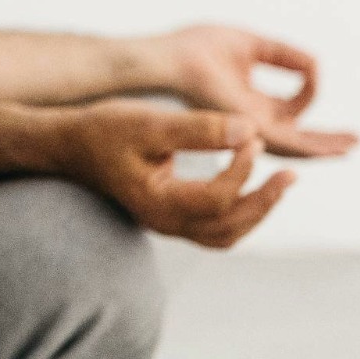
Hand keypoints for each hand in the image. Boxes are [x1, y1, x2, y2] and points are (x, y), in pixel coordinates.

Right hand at [49, 101, 293, 247]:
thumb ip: (199, 129)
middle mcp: (164, 223)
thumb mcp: (150, 124)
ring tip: (280, 184)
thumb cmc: (103, 130)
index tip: (252, 137)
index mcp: (158, 205)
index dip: (243, 169)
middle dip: (264, 202)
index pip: (218, 199)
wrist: (69, 143)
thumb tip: (249, 131)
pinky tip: (251, 186)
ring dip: (256, 212)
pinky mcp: (169, 214)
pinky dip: (238, 212)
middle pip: (229, 229)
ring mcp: (167, 223)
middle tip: (290, 176)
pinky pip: (214, 227)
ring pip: (224, 235)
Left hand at [146, 25, 358, 159]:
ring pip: (295, 146)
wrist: (167, 61)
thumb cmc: (194, 49)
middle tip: (355, 141)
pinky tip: (331, 147)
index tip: (314, 70)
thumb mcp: (250, 44)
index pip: (289, 108)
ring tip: (353, 146)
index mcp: (248, 102)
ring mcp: (249, 129)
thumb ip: (282, 53)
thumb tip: (313, 63)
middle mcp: (250, 120)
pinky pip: (286, 143)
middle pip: (297, 134)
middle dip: (326, 138)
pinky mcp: (247, 131)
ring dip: (325, 146)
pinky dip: (311, 146)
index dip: (308, 94)